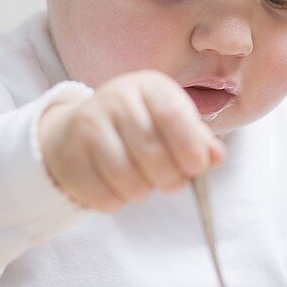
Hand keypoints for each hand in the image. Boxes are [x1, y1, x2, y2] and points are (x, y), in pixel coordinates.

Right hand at [38, 70, 224, 211]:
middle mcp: (116, 98)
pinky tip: (119, 188)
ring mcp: (89, 124)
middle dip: (169, 178)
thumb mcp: (172, 124)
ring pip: (126, 176)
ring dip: (143, 191)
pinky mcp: (70, 153)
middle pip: (151, 150)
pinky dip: (117, 200)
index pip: (172, 114)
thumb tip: (216, 157)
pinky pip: (102, 193)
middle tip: (172, 184)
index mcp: (149, 86)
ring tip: (145, 185)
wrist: (79, 131)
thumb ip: (198, 140)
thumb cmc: (140, 128)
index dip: (188, 147)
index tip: (195, 169)